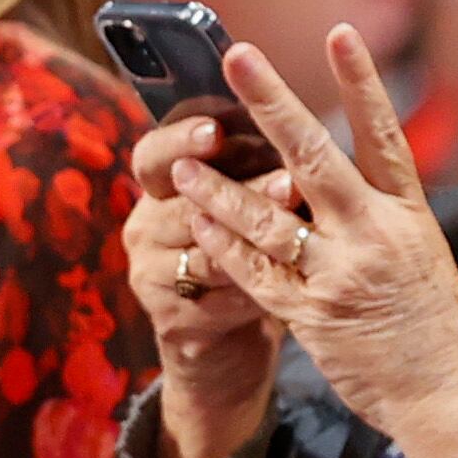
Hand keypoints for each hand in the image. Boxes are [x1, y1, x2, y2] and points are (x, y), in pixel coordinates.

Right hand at [124, 117, 297, 457]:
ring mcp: (152, 274)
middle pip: (183, 203)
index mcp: (163, 188)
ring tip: (300, 233)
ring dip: (252, 243)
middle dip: (239, 191)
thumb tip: (311, 123)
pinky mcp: (173, 319)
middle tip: (287, 181)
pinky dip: (255, 292)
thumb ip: (263, 166)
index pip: (155, 154)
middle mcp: (146, 226)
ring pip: (202, 254)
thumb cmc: (252, 247)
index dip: (180, 139)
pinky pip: (216, 300)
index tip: (215, 129)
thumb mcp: (252, 202)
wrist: (228, 333)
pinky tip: (294, 285)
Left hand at [170, 27, 457, 457]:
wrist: (457, 395)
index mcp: (410, 216)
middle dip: (270, 103)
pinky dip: (222, 246)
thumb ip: (381, 223)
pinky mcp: (313, 315)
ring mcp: (342, 273)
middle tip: (237, 55)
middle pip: (315, 155)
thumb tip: (339, 191)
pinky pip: (255, 273)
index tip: (339, 34)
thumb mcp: (424, 260)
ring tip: (180, 164)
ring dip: (217, 186)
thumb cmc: (442, 330)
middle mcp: (376, 234)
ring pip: (267, 216)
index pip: (383, 134)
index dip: (360, 82)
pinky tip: (195, 223)